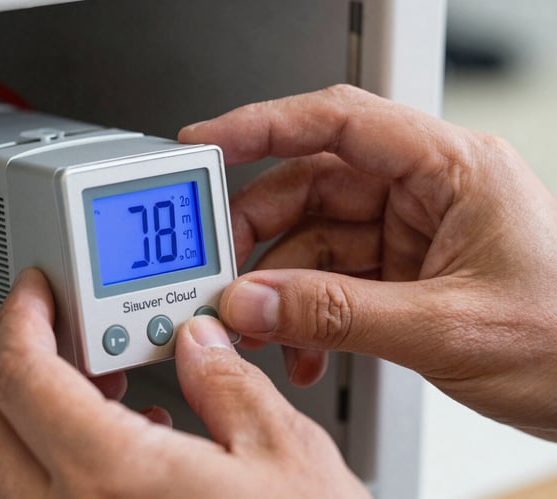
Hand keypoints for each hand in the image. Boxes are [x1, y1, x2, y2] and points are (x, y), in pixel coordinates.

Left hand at [0, 268, 367, 497]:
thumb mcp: (285, 455)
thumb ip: (229, 385)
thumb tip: (200, 345)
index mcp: (114, 479)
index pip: (24, 379)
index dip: (23, 320)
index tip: (36, 295)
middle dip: (18, 368)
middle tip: (64, 337)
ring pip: (2, 477)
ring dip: (33, 422)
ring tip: (97, 392)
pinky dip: (53, 471)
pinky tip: (115, 455)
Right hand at [179, 84, 556, 439]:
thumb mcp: (447, 328)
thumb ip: (340, 315)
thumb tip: (255, 301)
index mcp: (451, 170)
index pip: (340, 122)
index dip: (263, 126)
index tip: (206, 144)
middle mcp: (426, 192)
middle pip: (312, 186)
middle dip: (257, 233)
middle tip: (220, 272)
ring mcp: (411, 234)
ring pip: (314, 240)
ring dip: (277, 287)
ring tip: (255, 326)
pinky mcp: (402, 275)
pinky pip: (333, 282)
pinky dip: (305, 315)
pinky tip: (298, 348)